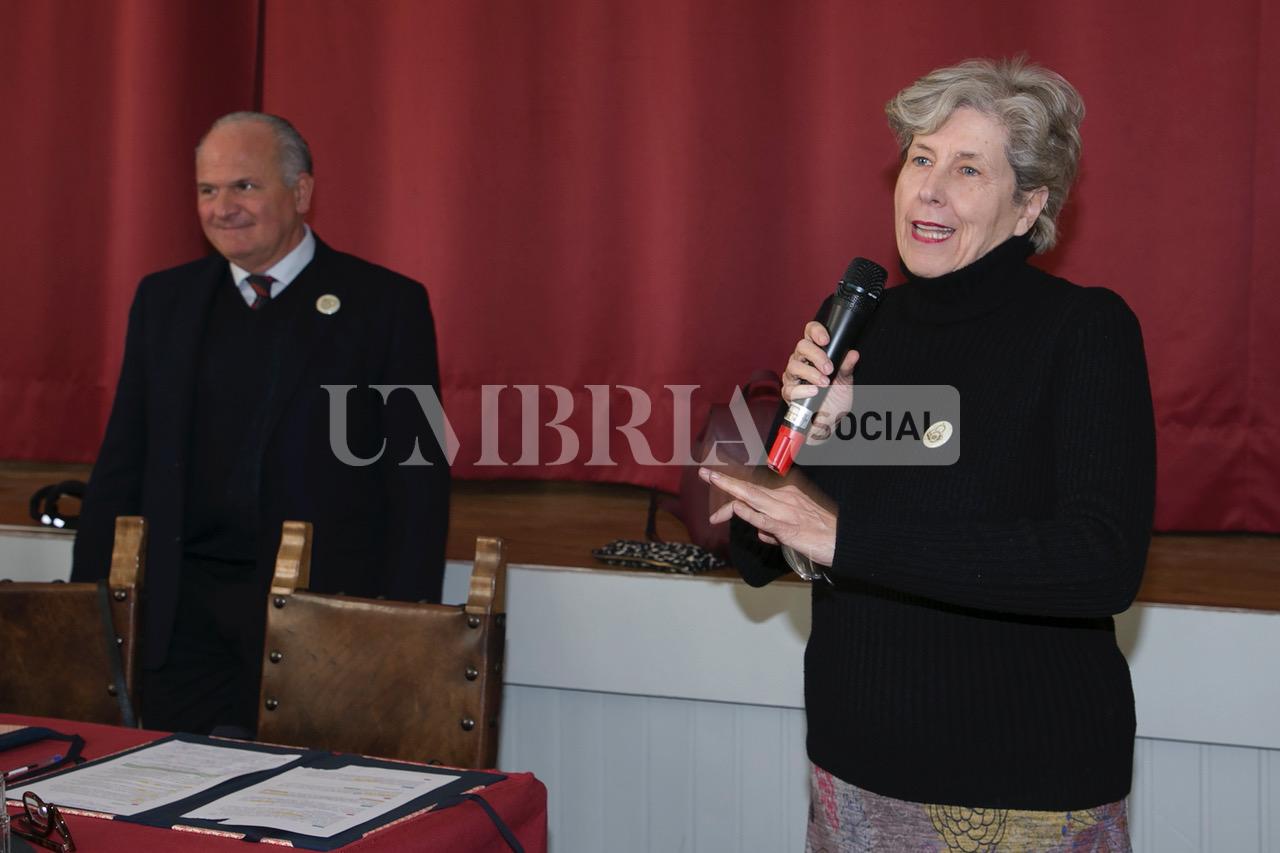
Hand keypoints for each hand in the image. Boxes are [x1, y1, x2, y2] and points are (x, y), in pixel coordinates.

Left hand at [701, 466, 836, 565]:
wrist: (846, 542)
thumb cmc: (823, 534)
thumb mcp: (795, 526)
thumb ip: (774, 528)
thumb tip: (759, 531)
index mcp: (787, 495)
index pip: (754, 489)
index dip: (734, 487)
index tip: (718, 479)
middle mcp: (785, 499)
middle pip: (749, 488)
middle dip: (725, 480)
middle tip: (705, 473)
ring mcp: (786, 512)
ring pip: (752, 497)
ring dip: (730, 488)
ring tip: (712, 479)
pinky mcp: (789, 528)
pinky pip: (765, 520)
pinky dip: (750, 514)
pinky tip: (737, 508)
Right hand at [782, 321, 858, 441]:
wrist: (828, 422)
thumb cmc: (835, 399)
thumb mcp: (845, 381)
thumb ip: (847, 367)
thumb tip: (853, 353)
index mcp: (814, 354)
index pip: (810, 333)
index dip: (816, 331)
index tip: (826, 339)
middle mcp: (801, 361)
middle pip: (801, 346)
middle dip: (816, 356)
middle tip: (829, 368)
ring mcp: (793, 377)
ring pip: (794, 366)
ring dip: (811, 373)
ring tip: (824, 383)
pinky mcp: (789, 393)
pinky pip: (790, 388)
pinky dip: (803, 390)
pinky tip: (814, 392)